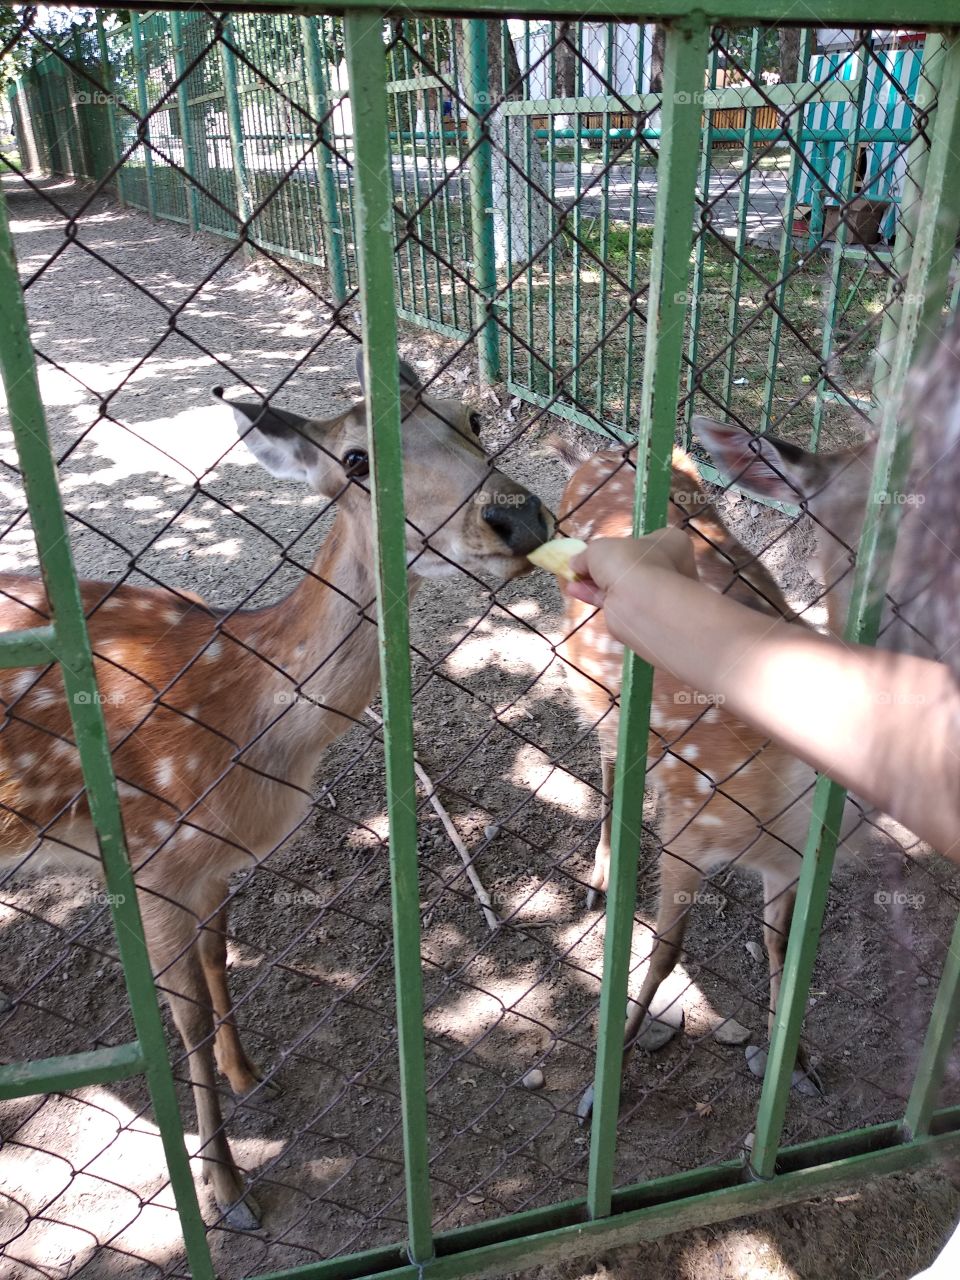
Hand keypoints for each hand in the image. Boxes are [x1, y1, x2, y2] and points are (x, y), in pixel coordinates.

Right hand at [565, 528, 698, 610]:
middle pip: (632, 565)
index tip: (604, 548)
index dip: (625, 543)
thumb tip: (576, 563)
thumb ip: (587, 554)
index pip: (650, 540)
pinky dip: (595, 596)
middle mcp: (669, 568)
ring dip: (595, 583)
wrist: (641, 602)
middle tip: (582, 565)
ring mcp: (656, 593)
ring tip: (572, 579)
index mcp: (672, 544)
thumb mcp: (600, 548)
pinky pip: (615, 601)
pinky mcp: (641, 613)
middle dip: (605, 567)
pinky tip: (575, 591)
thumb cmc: (629, 562)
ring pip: (622, 585)